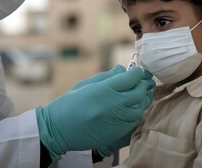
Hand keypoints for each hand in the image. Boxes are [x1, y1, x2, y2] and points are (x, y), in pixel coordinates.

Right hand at [36, 65, 153, 160]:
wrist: (58, 130)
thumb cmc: (69, 104)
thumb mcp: (85, 85)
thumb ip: (106, 77)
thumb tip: (122, 69)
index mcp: (104, 89)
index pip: (130, 78)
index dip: (137, 73)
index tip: (137, 71)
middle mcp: (113, 104)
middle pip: (138, 92)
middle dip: (142, 85)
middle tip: (141, 81)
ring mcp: (116, 120)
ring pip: (140, 107)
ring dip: (143, 99)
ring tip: (139, 94)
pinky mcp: (117, 132)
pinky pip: (134, 120)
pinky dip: (137, 112)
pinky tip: (132, 107)